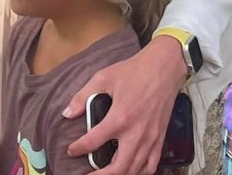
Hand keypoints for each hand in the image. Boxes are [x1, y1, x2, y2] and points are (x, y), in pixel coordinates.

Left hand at [64, 37, 187, 174]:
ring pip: (135, 170)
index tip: (71, 150)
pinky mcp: (160, 139)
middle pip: (119, 167)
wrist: (164, 68)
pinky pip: (151, 165)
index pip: (93, 142)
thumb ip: (82, 97)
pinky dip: (139, 172)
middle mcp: (136, 133)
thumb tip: (67, 113)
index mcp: (119, 118)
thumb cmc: (134, 71)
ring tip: (106, 174)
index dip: (79, 149)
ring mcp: (151, 139)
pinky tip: (130, 170)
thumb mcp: (103, 78)